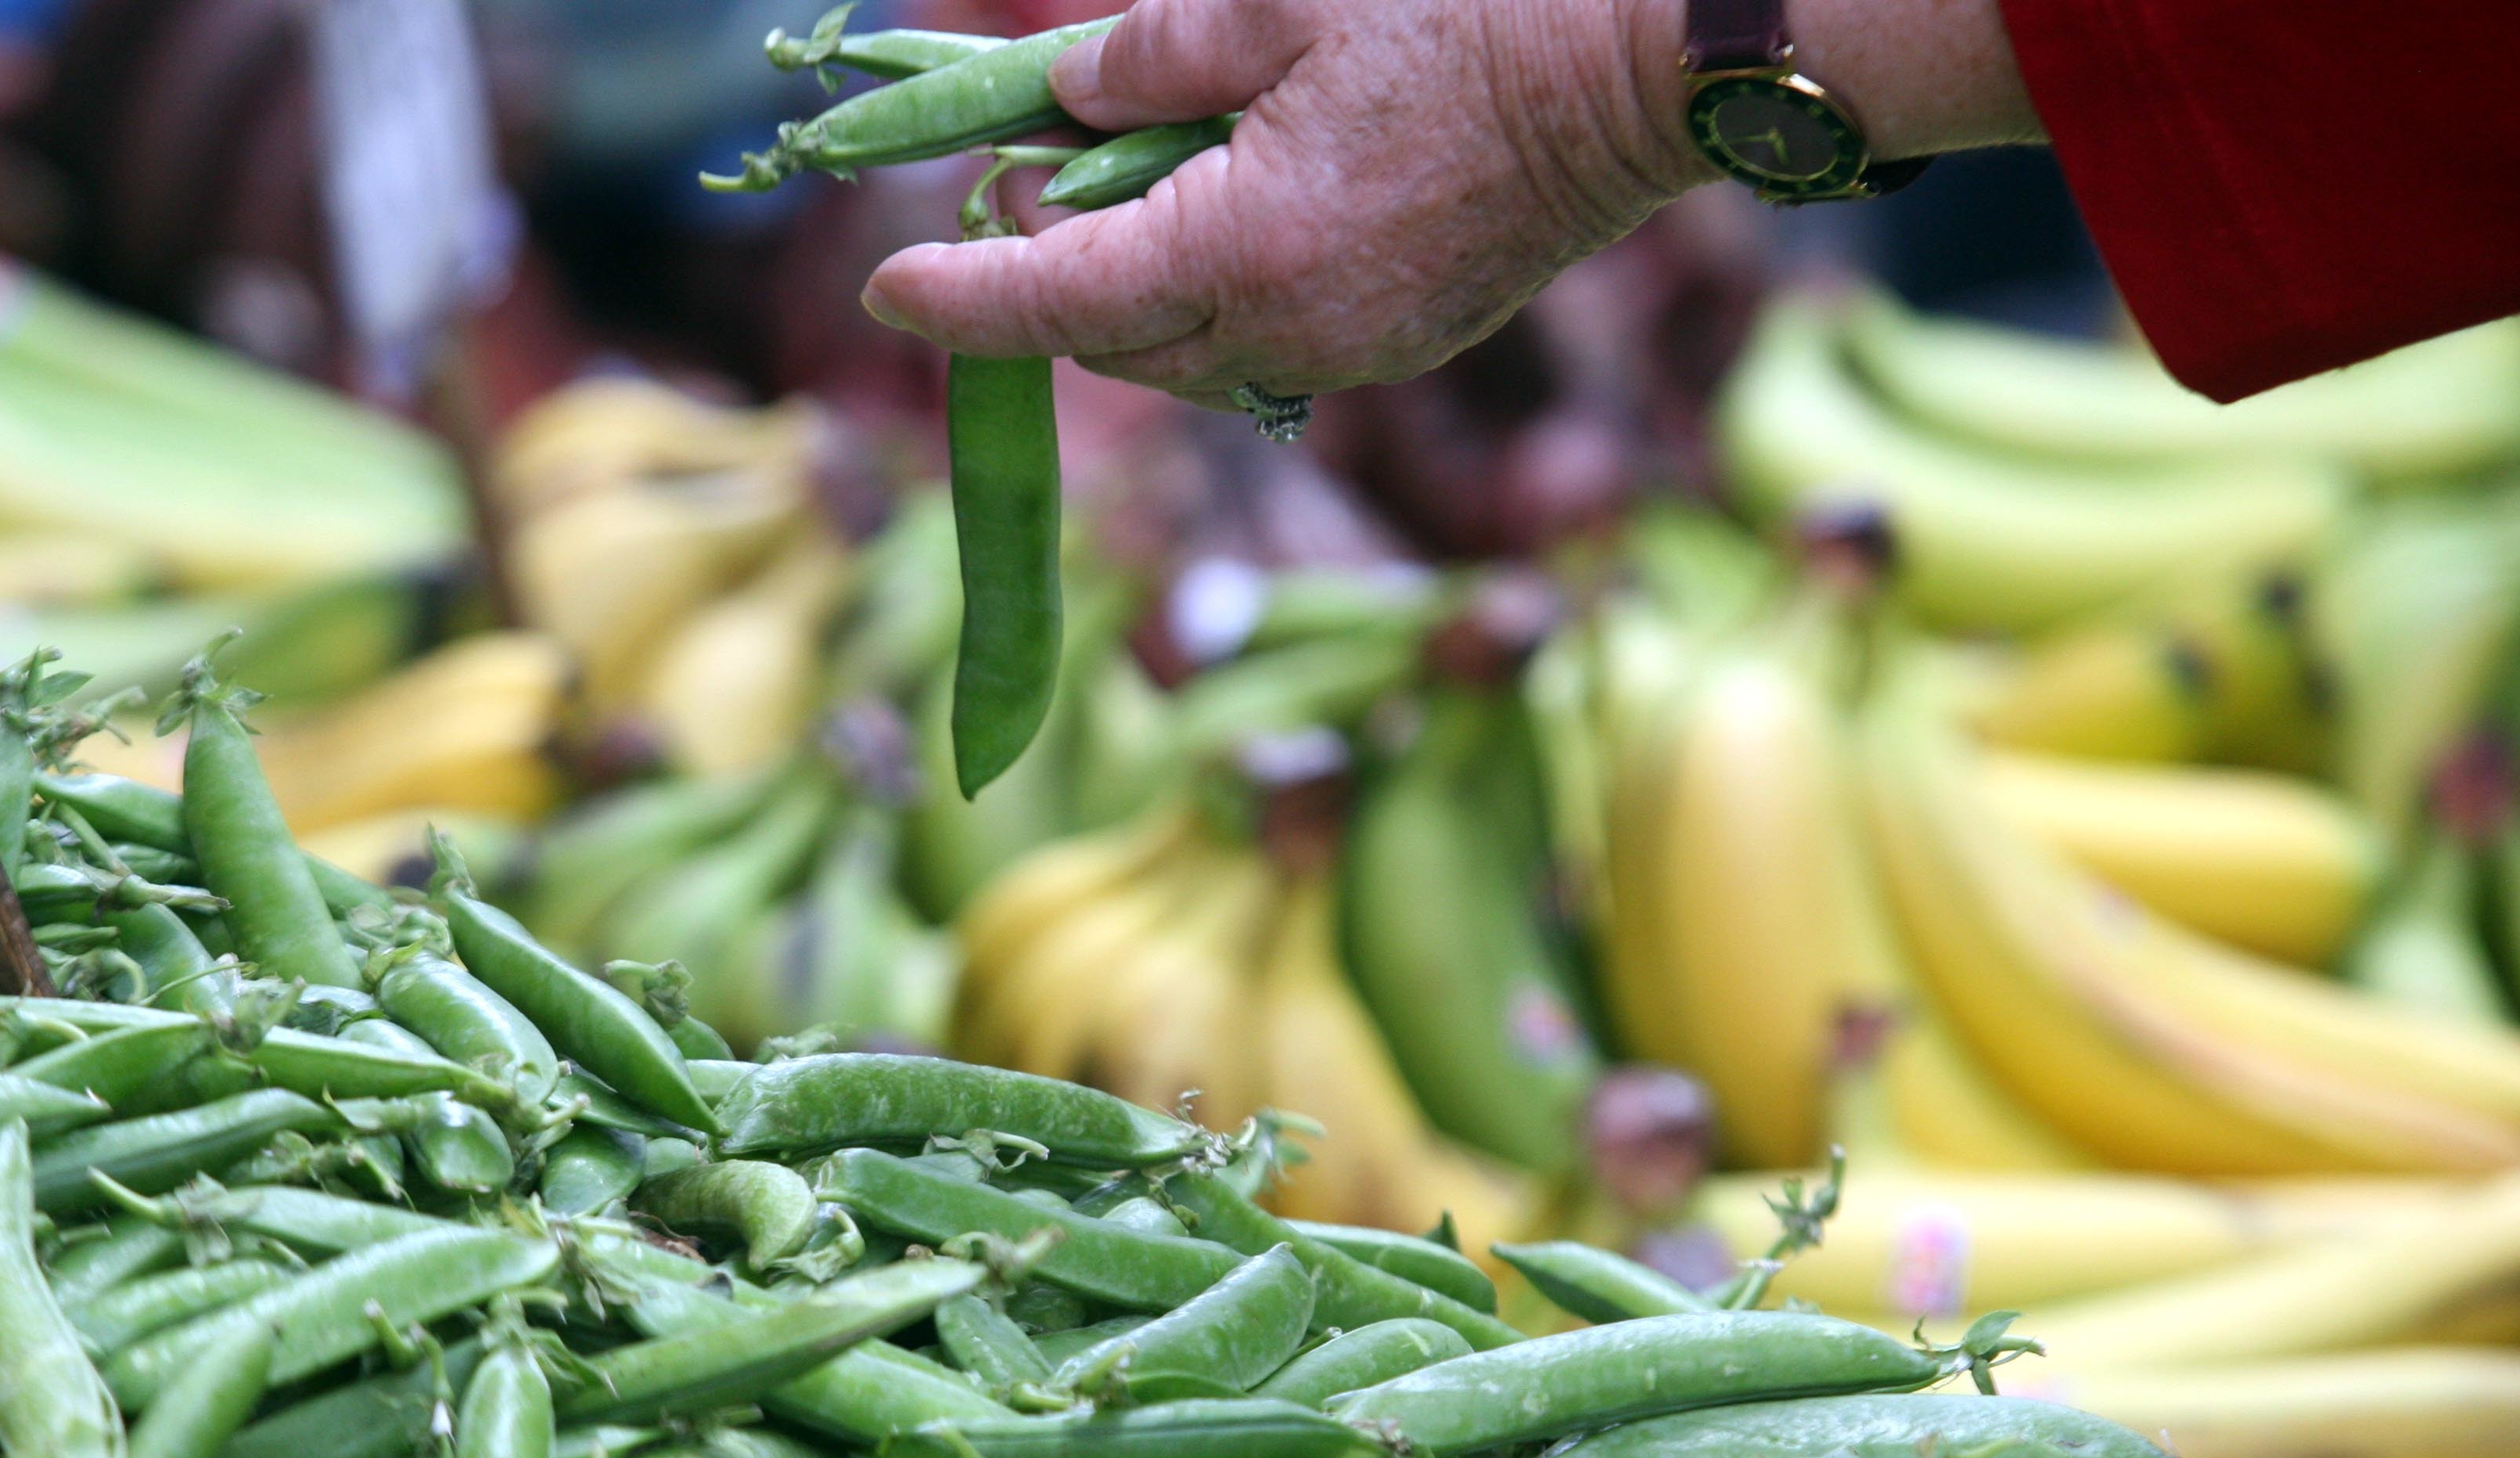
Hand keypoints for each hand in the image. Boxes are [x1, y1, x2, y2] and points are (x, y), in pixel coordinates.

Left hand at [860, 0, 2039, 404]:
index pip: (1053, 299)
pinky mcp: (1399, 347)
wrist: (1642, 72)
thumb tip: (1060, 100)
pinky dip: (1204, 305)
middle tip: (998, 206)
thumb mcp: (1276, 2)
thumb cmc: (1464, 16)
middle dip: (1041, 292)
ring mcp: (1351, 355)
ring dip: (1125, 302)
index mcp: (1243, 253)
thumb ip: (1146, 59)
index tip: (878, 289)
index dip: (955, 299)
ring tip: (1096, 209)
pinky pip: (1261, 350)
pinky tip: (1203, 228)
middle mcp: (1289, 335)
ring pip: (1185, 359)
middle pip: (1112, 345)